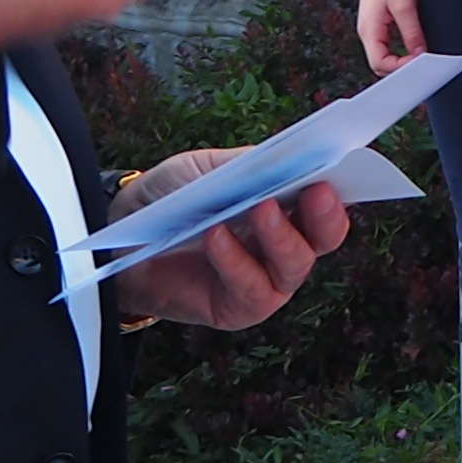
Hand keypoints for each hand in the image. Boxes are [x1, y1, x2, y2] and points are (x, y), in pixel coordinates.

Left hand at [99, 149, 352, 327]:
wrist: (119, 238)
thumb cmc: (170, 199)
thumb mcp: (209, 168)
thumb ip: (250, 164)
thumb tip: (293, 154)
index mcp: (287, 207)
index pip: (328, 200)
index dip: (342, 185)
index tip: (341, 166)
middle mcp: (285, 246)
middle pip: (326, 237)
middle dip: (326, 214)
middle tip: (316, 190)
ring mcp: (266, 280)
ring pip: (296, 265)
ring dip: (281, 236)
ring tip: (261, 208)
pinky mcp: (239, 308)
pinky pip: (252, 289)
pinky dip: (236, 261)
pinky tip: (217, 236)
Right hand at [359, 0, 424, 75]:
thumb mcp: (406, 7)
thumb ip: (412, 33)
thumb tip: (421, 54)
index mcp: (368, 31)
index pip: (380, 64)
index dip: (401, 69)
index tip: (420, 64)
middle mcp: (367, 31)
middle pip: (380, 63)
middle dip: (400, 68)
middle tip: (422, 64)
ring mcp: (371, 27)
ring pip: (384, 54)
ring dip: (400, 58)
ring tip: (419, 56)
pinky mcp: (377, 21)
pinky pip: (386, 43)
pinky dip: (399, 49)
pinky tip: (413, 44)